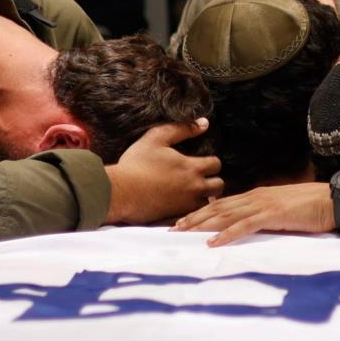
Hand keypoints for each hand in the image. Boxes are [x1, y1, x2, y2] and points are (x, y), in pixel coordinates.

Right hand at [104, 118, 222, 224]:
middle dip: (213, 181)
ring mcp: (186, 204)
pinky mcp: (176, 217)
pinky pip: (194, 215)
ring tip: (192, 192)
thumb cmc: (137, 163)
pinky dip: (191, 209)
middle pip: (219, 186)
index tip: (201, 162)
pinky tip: (180, 203)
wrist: (121, 191)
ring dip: (203, 197)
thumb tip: (204, 123)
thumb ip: (182, 128)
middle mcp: (194, 188)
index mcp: (192, 168)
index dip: (211, 162)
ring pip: (207, 203)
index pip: (216, 164)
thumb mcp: (157, 137)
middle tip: (201, 178)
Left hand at [171, 182, 333, 245]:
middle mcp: (255, 196)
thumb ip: (263, 213)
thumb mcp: (281, 209)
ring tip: (184, 232)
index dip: (202, 211)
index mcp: (257, 194)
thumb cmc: (310, 206)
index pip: (223, 203)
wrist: (332, 201)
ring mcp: (263, 205)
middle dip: (194, 217)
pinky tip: (213, 242)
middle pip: (218, 207)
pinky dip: (227, 234)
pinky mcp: (272, 215)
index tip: (184, 220)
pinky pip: (244, 225)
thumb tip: (249, 222)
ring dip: (203, 224)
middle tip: (174, 227)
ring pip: (225, 214)